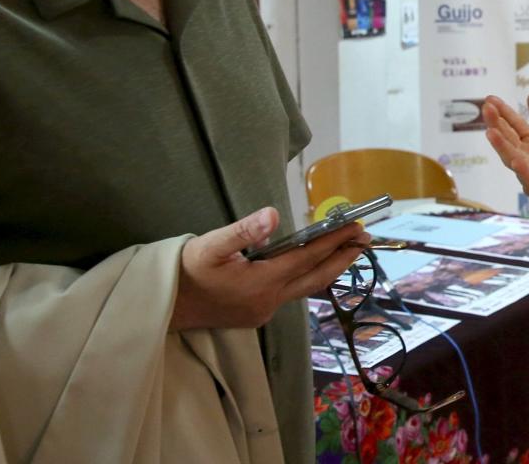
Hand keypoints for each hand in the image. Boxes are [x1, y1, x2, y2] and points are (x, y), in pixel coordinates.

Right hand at [170, 207, 370, 330]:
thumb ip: (243, 231)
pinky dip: (307, 277)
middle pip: (316, 278)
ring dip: (328, 268)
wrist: (163, 307)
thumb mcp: (210, 245)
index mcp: (261, 282)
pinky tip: (311, 266)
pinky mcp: (255, 315)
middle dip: (343, 257)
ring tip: (347, 250)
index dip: (334, 241)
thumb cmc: (184, 271)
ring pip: (305, 288)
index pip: (308, 257)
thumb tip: (274, 215)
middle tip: (365, 238)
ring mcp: (263, 311)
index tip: (356, 226)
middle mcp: (269, 300)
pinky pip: (290, 294)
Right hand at [482, 93, 528, 223]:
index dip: (502, 112)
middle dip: (496, 124)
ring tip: (491, 133)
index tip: (490, 99)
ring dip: (502, 147)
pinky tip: (517, 161)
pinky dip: (524, 171)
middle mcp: (525, 156)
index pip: (514, 124)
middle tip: (486, 109)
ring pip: (512, 158)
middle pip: (508, 138)